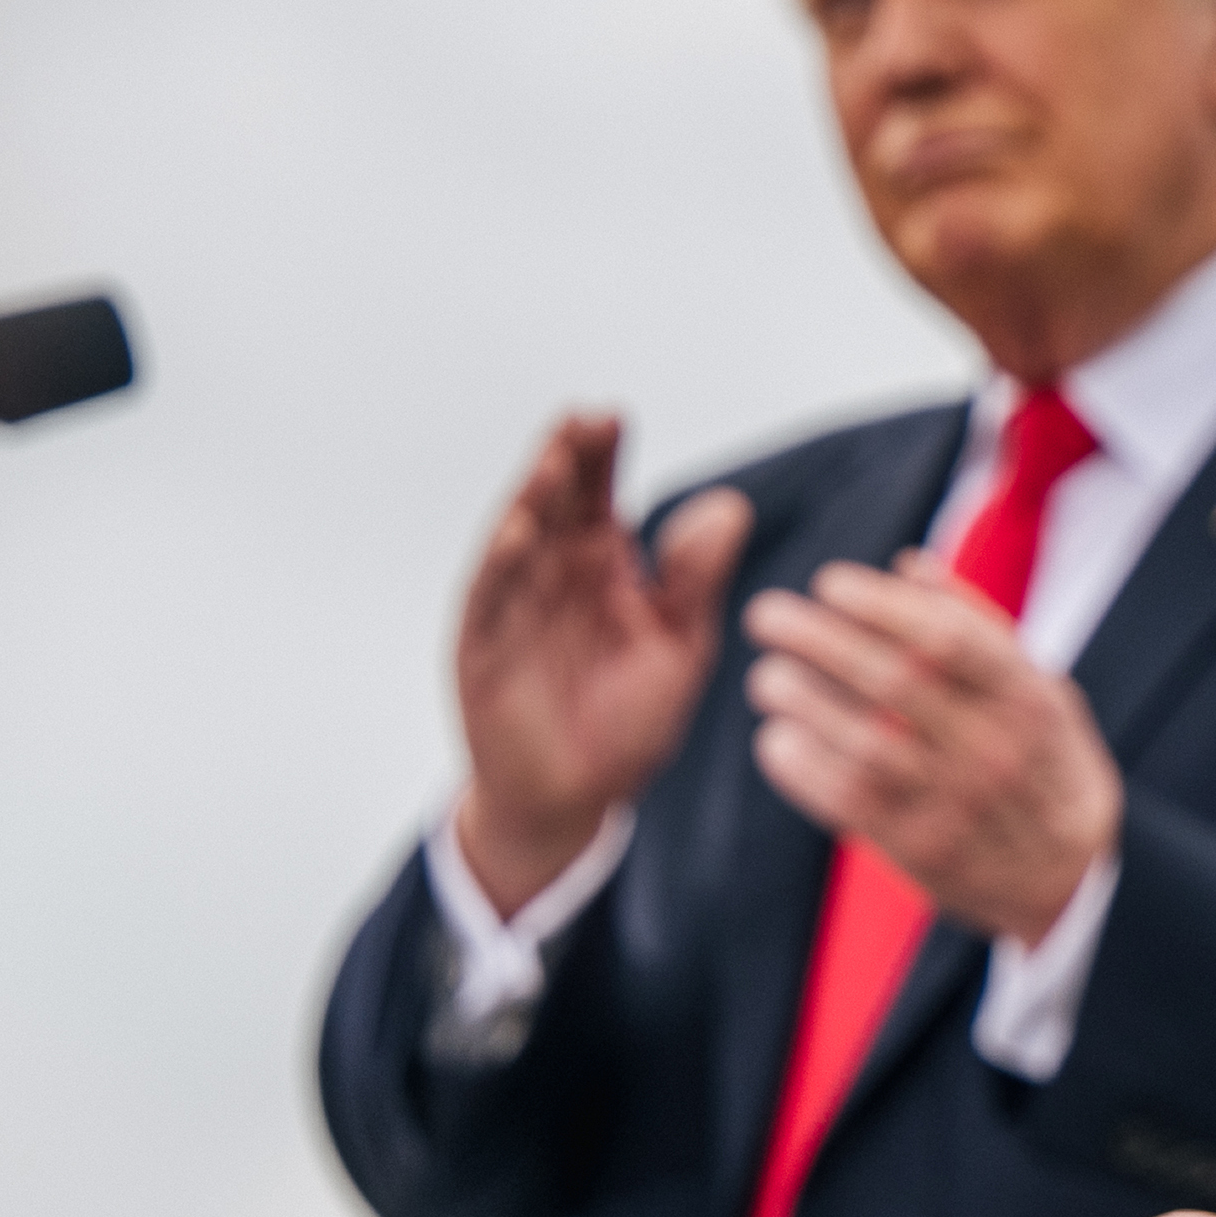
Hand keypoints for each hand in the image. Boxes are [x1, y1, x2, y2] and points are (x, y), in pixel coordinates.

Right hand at [455, 414, 750, 913]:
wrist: (575, 799)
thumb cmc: (627, 722)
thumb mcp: (678, 648)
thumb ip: (696, 581)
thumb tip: (732, 507)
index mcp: (601, 567)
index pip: (598, 497)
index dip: (602, 458)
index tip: (614, 417)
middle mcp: (552, 575)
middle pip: (555, 504)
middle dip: (566, 462)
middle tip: (582, 419)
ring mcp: (512, 608)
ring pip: (519, 540)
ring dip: (532, 500)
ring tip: (554, 461)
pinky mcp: (483, 649)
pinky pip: (490, 599)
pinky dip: (502, 564)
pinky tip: (518, 530)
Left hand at [742, 552, 1121, 941]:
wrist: (1067, 874)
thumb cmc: (1041, 759)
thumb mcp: (1038, 687)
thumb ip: (976, 627)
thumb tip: (906, 566)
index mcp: (1024, 698)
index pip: (945, 637)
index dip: (878, 604)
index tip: (827, 583)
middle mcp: (993, 749)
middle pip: (892, 681)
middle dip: (817, 639)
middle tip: (766, 616)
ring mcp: (957, 804)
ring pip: (860, 741)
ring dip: (800, 701)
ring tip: (767, 677)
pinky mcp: (920, 849)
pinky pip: (845, 800)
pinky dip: (801, 765)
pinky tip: (778, 738)